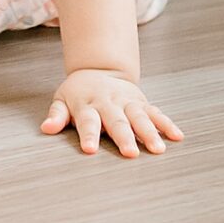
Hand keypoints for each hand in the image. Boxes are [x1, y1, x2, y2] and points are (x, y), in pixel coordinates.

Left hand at [40, 69, 183, 157]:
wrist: (99, 69)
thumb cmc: (78, 93)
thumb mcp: (62, 100)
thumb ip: (56, 115)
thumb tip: (46, 128)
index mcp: (87, 104)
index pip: (87, 121)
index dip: (89, 135)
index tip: (90, 150)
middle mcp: (109, 102)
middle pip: (116, 121)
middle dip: (124, 137)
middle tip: (130, 153)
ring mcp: (127, 101)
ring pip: (139, 117)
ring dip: (149, 132)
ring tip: (158, 149)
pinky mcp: (141, 102)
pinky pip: (156, 112)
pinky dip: (166, 123)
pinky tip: (177, 136)